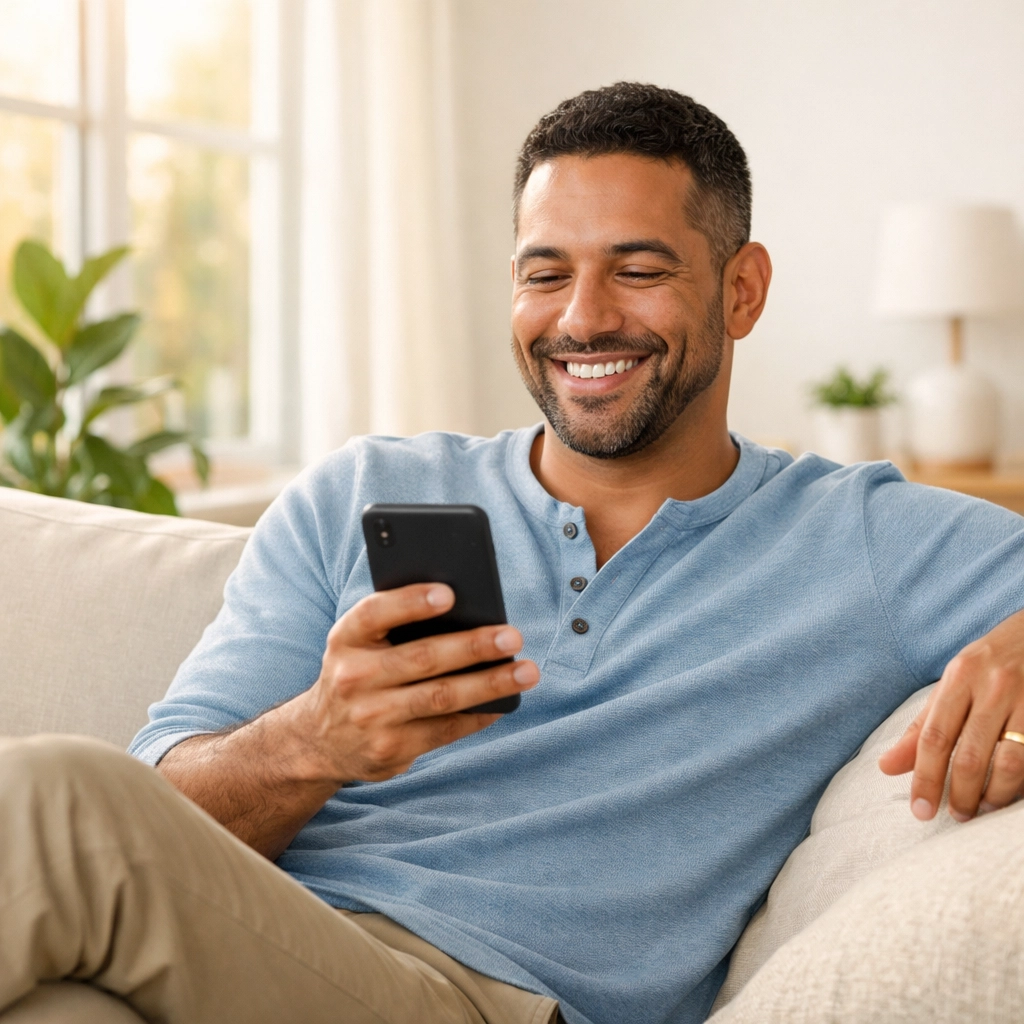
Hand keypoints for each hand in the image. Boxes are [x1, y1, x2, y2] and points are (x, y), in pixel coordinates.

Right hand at [293, 583, 538, 783]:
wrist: (318, 740)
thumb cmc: (358, 674)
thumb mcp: (359, 645)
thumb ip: (395, 627)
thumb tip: (467, 613)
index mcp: (346, 640)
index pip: (375, 613)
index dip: (410, 602)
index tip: (449, 594)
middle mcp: (353, 678)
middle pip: (422, 658)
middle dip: (473, 646)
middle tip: (513, 636)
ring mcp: (371, 718)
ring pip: (441, 697)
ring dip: (490, 684)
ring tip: (526, 672)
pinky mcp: (390, 750)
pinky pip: (445, 730)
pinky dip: (479, 715)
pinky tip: (504, 703)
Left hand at [879, 607, 1023, 821]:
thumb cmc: (988, 664)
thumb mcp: (951, 684)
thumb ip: (921, 727)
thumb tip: (886, 767)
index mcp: (960, 677)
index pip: (935, 737)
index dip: (926, 777)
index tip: (920, 809)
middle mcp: (993, 687)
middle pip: (971, 755)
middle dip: (960, 794)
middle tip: (954, 815)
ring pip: (1009, 763)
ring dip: (994, 795)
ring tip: (981, 809)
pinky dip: (1019, 784)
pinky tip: (1008, 794)